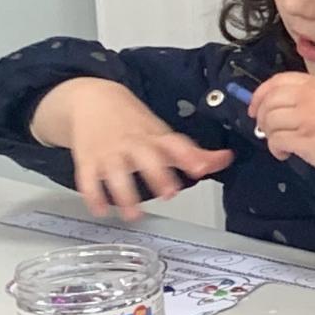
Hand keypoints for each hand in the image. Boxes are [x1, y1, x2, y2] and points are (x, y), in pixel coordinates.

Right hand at [45, 78, 231, 220]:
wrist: (92, 99)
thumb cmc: (134, 124)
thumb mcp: (163, 135)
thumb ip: (194, 153)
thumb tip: (227, 159)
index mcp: (156, 138)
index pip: (175, 145)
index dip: (190, 156)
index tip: (200, 169)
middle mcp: (134, 144)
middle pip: (147, 158)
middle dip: (158, 175)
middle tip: (169, 194)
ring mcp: (109, 152)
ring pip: (116, 172)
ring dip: (124, 193)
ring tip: (133, 214)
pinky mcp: (87, 159)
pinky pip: (87, 178)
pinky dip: (93, 195)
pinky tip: (100, 210)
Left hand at [249, 74, 314, 181]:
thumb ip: (313, 97)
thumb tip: (284, 108)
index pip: (277, 81)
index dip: (261, 94)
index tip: (256, 108)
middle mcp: (310, 96)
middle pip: (268, 101)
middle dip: (262, 117)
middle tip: (267, 130)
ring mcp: (306, 117)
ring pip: (270, 121)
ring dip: (269, 134)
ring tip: (282, 144)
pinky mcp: (305, 139)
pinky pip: (276, 140)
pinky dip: (276, 148)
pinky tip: (286, 154)